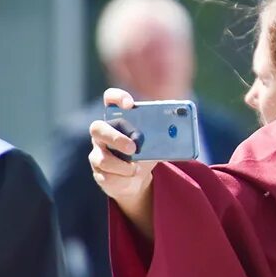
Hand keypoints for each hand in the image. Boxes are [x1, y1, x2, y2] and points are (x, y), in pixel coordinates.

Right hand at [88, 88, 156, 217]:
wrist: (138, 178)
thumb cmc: (146, 152)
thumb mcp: (156, 142)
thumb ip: (162, 134)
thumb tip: (178, 130)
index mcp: (117, 118)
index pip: (110, 99)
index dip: (117, 98)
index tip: (130, 104)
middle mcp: (102, 133)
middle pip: (98, 128)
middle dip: (116, 138)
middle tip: (134, 147)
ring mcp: (97, 152)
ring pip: (102, 158)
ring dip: (123, 166)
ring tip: (136, 168)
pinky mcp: (99, 172)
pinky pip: (107, 176)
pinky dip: (123, 178)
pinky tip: (131, 177)